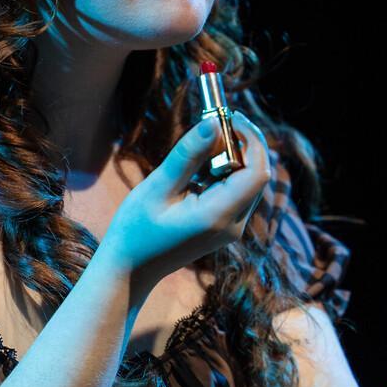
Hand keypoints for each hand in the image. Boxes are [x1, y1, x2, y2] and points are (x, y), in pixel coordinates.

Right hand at [100, 110, 271, 289]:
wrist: (130, 270)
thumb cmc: (137, 230)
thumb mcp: (158, 187)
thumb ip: (188, 155)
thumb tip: (214, 123)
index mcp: (220, 216)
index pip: (257, 172)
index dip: (251, 140)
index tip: (231, 116)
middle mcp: (234, 225)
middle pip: (256, 175)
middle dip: (241, 144)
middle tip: (214, 120)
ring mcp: (231, 228)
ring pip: (247, 182)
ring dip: (231, 156)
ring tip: (204, 137)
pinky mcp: (223, 227)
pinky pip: (235, 192)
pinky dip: (223, 171)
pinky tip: (200, 163)